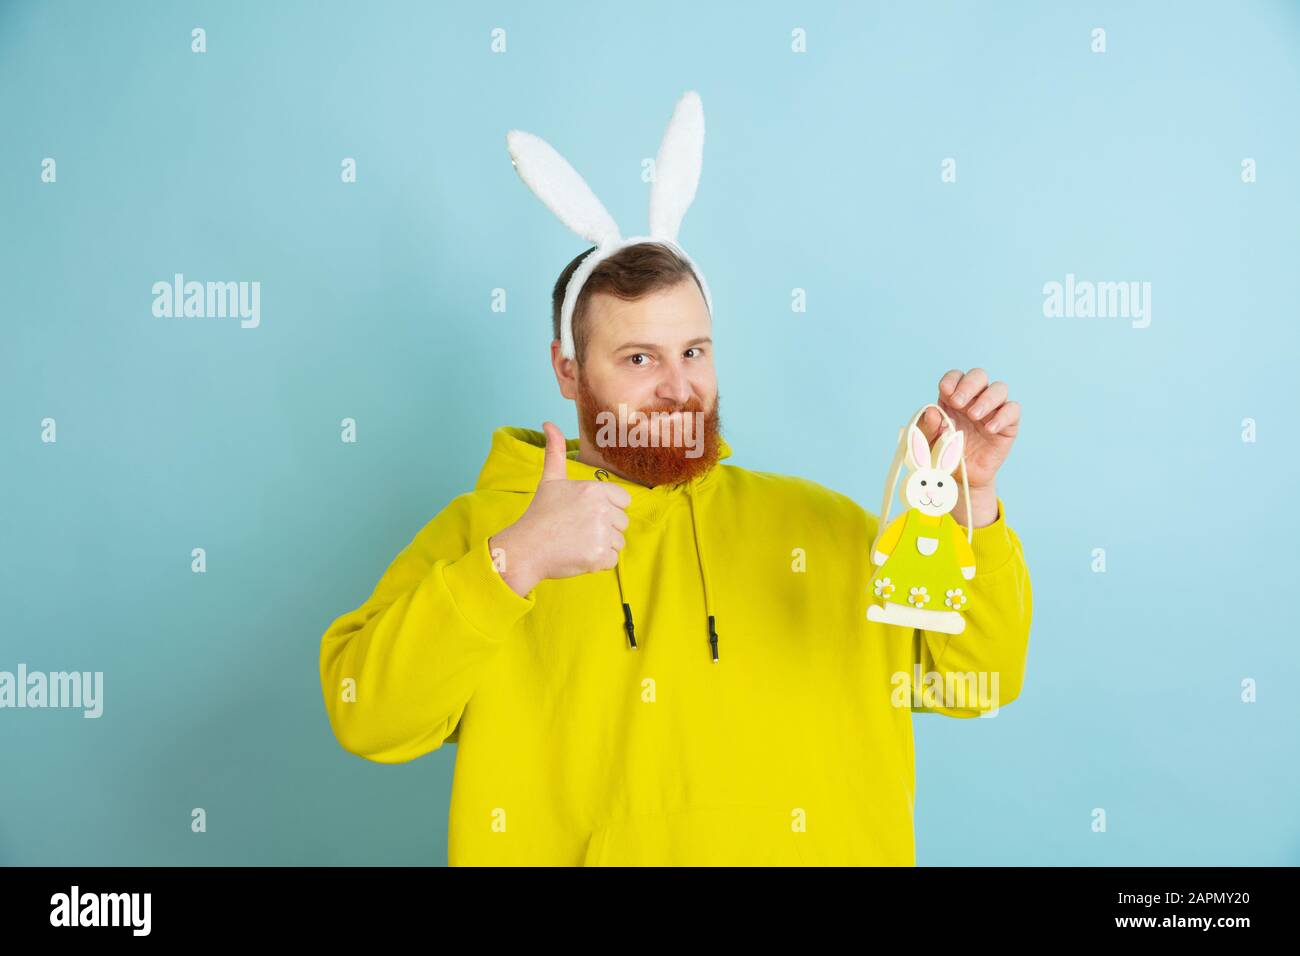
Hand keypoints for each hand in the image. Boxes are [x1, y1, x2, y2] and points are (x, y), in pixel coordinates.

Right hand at [488, 421, 631, 597]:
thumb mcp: (550, 480)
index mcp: (595, 489)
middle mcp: (602, 509)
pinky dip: (598, 562)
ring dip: (601, 545)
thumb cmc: (540, 514)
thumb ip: (554, 451)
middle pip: (622, 522)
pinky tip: (578, 555)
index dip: (607, 509)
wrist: (526, 548)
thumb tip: (548, 423)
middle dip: (604, 528)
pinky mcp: (599, 556)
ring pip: (618, 542)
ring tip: (577, 542)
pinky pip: (612, 560)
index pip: (624, 501)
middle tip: (577, 530)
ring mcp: (601, 533)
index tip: (585, 514)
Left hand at [919, 368, 1019, 526]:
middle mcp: (975, 399)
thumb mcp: (930, 442)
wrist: (962, 477)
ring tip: (974, 416)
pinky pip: (1013, 411)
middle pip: (979, 375)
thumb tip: (931, 411)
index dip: (952, 380)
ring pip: (999, 388)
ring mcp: (993, 410)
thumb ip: (928, 427)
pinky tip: (989, 429)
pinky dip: (1002, 416)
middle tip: (958, 402)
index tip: (945, 392)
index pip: (956, 376)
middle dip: (968, 385)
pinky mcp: (1008, 425)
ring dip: (986, 398)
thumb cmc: (944, 455)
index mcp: (954, 398)